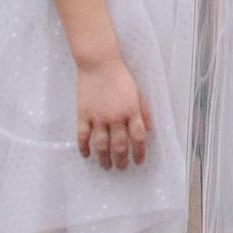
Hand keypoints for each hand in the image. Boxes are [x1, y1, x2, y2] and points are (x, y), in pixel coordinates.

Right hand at [75, 55, 152, 170]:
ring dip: (104, 159)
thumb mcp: (138, 92)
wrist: (99, 63)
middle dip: (122, 160)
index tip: (139, 162)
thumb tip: (150, 130)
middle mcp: (116, 117)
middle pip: (120, 145)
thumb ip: (144, 112)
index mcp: (131, 111)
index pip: (138, 138)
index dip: (140, 152)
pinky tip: (86, 155)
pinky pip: (83, 136)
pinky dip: (84, 148)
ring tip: (106, 166)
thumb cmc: (120, 77)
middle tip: (121, 168)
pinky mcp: (83, 114)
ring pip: (102, 145)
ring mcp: (98, 117)